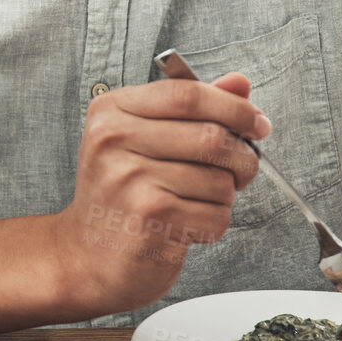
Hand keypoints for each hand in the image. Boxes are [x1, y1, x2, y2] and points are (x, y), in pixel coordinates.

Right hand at [54, 72, 268, 315]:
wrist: (85, 256)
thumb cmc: (121, 195)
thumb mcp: (145, 139)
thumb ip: (193, 109)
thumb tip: (239, 84)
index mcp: (111, 111)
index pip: (187, 94)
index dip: (234, 107)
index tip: (256, 123)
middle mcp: (114, 140)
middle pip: (212, 136)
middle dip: (242, 158)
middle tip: (240, 171)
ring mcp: (129, 179)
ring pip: (220, 181)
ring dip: (224, 198)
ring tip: (194, 203)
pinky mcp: (149, 217)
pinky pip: (215, 215)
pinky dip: (212, 225)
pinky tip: (184, 225)